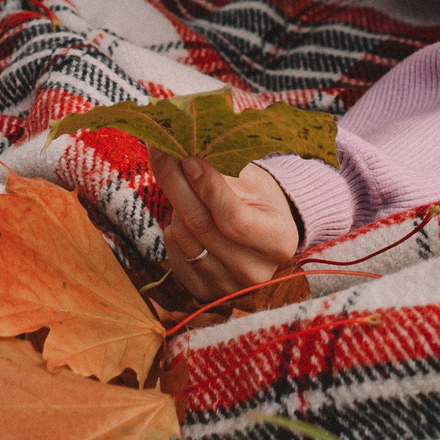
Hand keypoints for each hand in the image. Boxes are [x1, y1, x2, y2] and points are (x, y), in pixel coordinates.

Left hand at [150, 147, 299, 303]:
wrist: (260, 234)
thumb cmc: (258, 200)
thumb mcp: (253, 181)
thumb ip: (223, 170)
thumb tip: (183, 149)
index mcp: (278, 241)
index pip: (234, 217)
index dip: (207, 186)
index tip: (188, 158)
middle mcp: (255, 272)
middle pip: (201, 225)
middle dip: (176, 182)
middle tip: (161, 150)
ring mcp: (227, 287)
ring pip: (182, 235)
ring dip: (175, 203)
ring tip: (183, 184)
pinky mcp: (201, 291)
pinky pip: (172, 249)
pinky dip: (172, 225)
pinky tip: (183, 213)